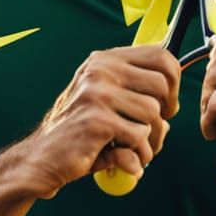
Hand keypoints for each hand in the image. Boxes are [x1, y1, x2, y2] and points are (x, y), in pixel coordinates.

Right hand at [25, 45, 180, 197]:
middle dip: (166, 114)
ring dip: (153, 140)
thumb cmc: (77, 131)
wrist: (42, 157)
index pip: (160, 56)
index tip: (167, 105)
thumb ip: (132, 91)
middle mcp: (100, 71)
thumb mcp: (102, 100)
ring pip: (153, 113)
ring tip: (137, 151)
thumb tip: (173, 99)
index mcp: (104, 61)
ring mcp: (97, 94)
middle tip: (154, 132)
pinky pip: (139, 137)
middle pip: (162, 84)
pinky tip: (123, 160)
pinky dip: (138, 155)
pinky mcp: (98, 122)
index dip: (173, 82)